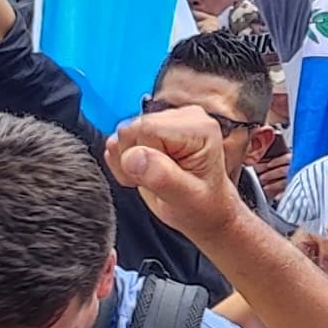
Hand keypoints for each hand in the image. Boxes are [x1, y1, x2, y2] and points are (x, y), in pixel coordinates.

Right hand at [106, 106, 251, 241]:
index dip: (139, 157)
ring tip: (154, 179)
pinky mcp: (154, 127)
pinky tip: (147, 172)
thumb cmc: (203, 205)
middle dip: (133, 161)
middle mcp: (185, 117)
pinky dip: (126, 161)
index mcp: (200, 128)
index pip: (145, 129)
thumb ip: (161, 177)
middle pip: (130, 129)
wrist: (207, 210)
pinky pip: (120, 140)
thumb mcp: (187, 199)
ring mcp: (168, 119)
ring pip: (122, 135)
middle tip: (156, 182)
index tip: (156, 179)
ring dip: (129, 163)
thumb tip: (133, 156)